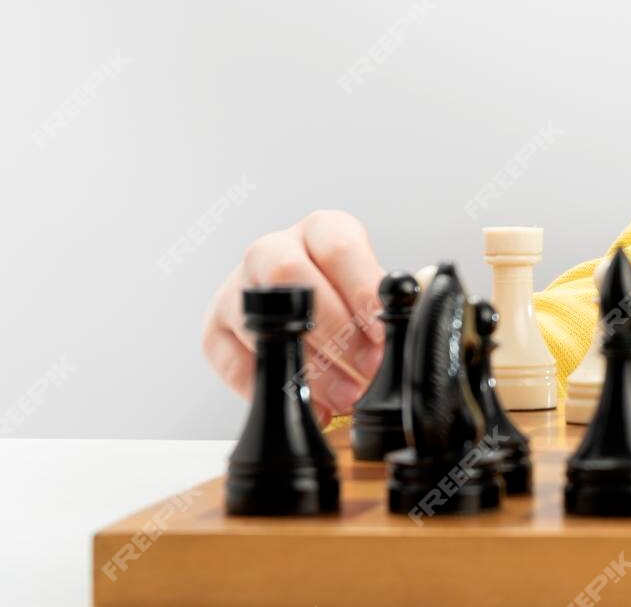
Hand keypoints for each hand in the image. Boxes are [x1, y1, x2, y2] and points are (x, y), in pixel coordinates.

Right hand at [202, 210, 387, 424]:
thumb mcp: (372, 285)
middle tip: (367, 368)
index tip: (384, 329)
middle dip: (335, 330)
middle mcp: (273, 249)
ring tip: (345, 395)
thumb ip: (387, 302)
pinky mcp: (214, 327)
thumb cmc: (345, 293)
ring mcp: (237, 287)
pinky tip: (308, 406)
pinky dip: (271, 388)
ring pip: (261, 320)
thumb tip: (411, 331)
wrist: (300, 302)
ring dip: (307, 365)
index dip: (363, 290)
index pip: (339, 248)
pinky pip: (232, 361)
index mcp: (321, 229)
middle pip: (291, 279)